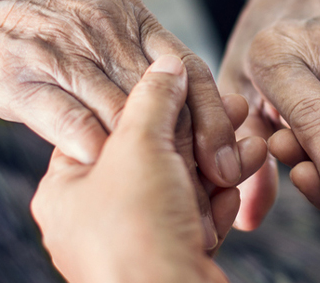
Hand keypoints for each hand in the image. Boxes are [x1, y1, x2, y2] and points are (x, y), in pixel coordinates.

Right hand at [0, 0, 242, 188]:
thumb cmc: (42, 34)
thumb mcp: (102, 37)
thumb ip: (141, 72)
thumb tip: (188, 119)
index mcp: (132, 20)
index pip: (190, 70)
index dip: (214, 118)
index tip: (230, 161)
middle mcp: (103, 31)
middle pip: (165, 96)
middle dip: (192, 144)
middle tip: (211, 182)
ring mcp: (62, 51)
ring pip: (122, 110)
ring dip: (148, 157)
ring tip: (169, 193)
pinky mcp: (22, 76)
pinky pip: (68, 118)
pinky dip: (93, 146)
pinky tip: (110, 171)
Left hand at [32, 56, 264, 281]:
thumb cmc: (137, 234)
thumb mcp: (139, 147)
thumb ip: (153, 98)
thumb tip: (166, 65)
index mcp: (68, 188)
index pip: (110, 127)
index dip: (154, 104)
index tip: (188, 85)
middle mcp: (98, 215)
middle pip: (154, 156)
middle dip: (199, 133)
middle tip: (232, 109)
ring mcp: (136, 238)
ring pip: (182, 185)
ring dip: (218, 164)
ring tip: (251, 144)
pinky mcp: (171, 254)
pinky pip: (196, 214)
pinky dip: (220, 199)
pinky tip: (242, 179)